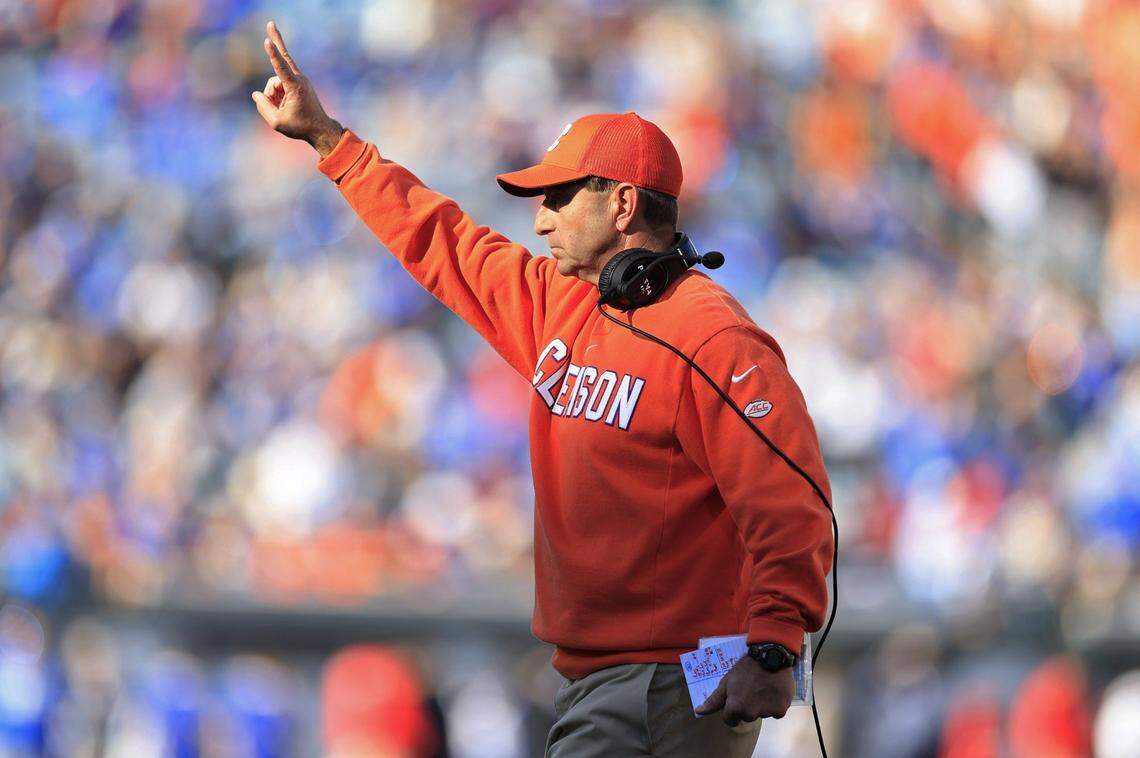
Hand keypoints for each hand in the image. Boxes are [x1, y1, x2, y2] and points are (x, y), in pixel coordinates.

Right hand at [251, 21, 343, 155]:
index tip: (267, 42)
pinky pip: (280, 84)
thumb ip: (263, 107)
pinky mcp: (298, 83)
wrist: (320, 129)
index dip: (272, 54)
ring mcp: (299, 80)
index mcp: (295, 87)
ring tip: (282, 108)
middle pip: (284, 57)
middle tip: (270, 22)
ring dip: (272, 94)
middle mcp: (299, 80)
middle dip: (276, 40)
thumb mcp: (277, 122)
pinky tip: (283, 105)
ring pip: (275, 80)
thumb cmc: (300, 127)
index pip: (281, 68)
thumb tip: (256, 94)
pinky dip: (276, 94)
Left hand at [694, 656, 793, 725]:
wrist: (771, 655)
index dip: (732, 709)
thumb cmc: (745, 668)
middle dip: (748, 706)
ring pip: (762, 714)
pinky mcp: (781, 709)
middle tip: (751, 688)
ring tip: (763, 686)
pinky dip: (775, 703)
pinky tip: (774, 690)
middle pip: (747, 716)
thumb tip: (698, 712)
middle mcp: (751, 714)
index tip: (737, 698)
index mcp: (736, 708)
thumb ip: (713, 700)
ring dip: (762, 704)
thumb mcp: (726, 682)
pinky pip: (776, 712)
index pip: (730, 720)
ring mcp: (767, 712)